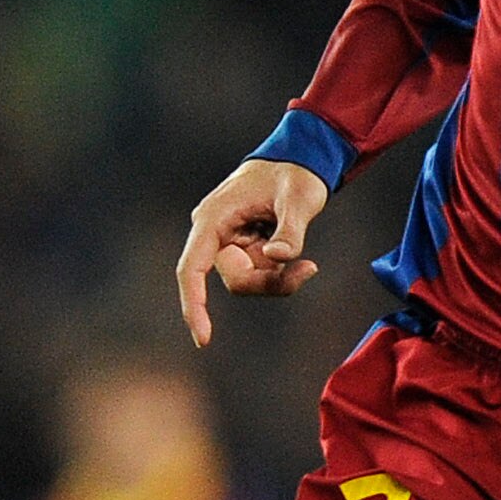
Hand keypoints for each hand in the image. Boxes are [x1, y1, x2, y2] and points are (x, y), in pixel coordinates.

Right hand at [176, 160, 329, 346]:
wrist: (300, 161)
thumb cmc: (296, 174)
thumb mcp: (299, 198)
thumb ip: (290, 229)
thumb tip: (277, 258)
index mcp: (214, 218)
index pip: (192, 268)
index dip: (194, 304)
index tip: (203, 338)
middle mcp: (215, 233)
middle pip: (234, 280)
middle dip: (270, 284)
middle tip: (308, 269)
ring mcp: (230, 243)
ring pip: (249, 282)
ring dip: (279, 280)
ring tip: (308, 265)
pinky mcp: (245, 250)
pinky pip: (260, 276)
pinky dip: (282, 276)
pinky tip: (304, 263)